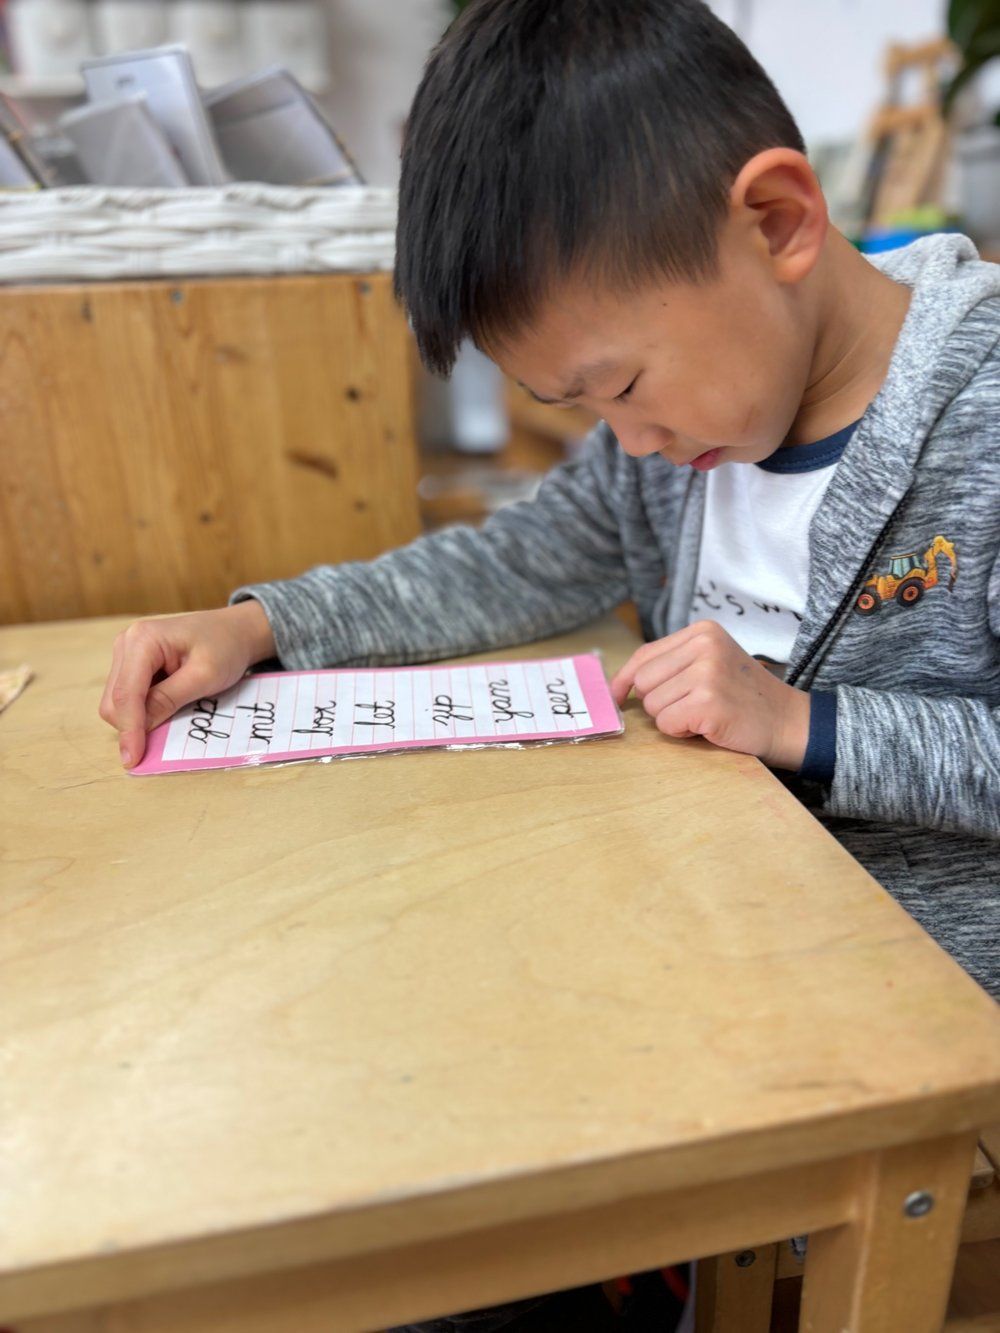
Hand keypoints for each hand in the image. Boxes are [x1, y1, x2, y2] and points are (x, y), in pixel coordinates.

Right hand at [98, 600, 275, 769]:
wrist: (234, 630)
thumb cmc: (225, 647)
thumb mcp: (204, 676)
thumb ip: (169, 700)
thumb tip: (141, 730)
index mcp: (142, 640)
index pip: (125, 694)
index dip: (129, 730)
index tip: (133, 759)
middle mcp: (126, 643)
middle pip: (114, 701)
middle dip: (132, 726)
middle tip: (164, 739)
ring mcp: (126, 653)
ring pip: (116, 702)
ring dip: (138, 719)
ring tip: (174, 713)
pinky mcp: (131, 664)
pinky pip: (127, 697)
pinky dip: (142, 711)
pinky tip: (166, 707)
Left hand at [610, 620, 810, 769]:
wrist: (787, 721)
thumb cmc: (742, 697)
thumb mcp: (710, 663)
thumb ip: (672, 664)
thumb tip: (620, 683)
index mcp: (702, 631)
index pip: (644, 655)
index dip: (625, 679)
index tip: (616, 695)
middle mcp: (704, 645)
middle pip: (644, 682)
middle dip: (658, 703)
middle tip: (691, 707)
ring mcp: (707, 673)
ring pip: (653, 706)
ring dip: (672, 719)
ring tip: (704, 715)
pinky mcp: (708, 702)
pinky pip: (667, 724)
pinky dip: (682, 733)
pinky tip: (707, 727)